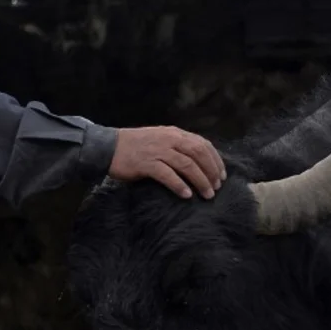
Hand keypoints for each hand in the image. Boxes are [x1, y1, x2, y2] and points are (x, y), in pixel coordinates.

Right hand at [109, 126, 226, 199]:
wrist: (108, 147)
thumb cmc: (135, 147)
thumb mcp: (160, 139)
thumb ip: (177, 146)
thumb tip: (198, 163)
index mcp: (174, 133)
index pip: (202, 144)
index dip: (215, 160)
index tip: (222, 175)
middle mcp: (169, 140)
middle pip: (198, 154)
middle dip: (211, 171)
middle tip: (217, 187)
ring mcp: (158, 151)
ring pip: (187, 165)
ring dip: (200, 180)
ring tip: (207, 194)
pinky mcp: (146, 163)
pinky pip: (168, 175)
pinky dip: (179, 185)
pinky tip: (186, 195)